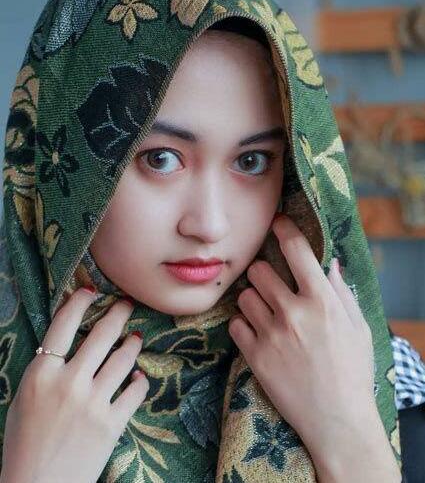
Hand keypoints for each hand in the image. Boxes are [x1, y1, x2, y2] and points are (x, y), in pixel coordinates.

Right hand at [0, 288, 148, 482]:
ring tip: (135, 339)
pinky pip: (135, 390)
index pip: (63, 324)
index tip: (92, 291)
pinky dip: (139, 380)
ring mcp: (93, 403)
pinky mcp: (112, 424)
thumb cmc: (24, 443)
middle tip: (127, 304)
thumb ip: (47, 369)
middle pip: (101, 334)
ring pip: (124, 358)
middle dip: (118, 313)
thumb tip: (71, 340)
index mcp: (41, 375)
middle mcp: (69, 383)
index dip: (79, 301)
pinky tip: (137, 376)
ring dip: (132, 344)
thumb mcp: (26, 397)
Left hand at [228, 214, 377, 458]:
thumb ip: (341, 292)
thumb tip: (329, 263)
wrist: (337, 420)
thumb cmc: (353, 371)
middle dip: (263, 273)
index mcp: (322, 301)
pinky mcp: (255, 356)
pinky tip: (258, 333)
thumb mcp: (357, 328)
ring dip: (253, 299)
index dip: (284, 230)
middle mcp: (294, 313)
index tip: (277, 222)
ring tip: (266, 313)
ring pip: (244, 296)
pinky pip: (235, 324)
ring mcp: (272, 335)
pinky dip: (243, 325)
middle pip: (259, 270)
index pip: (297, 251)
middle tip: (271, 284)